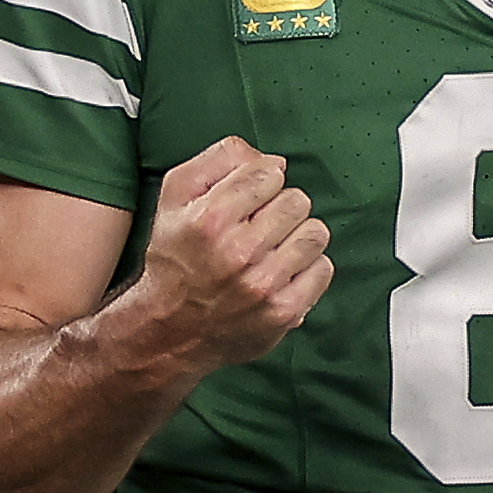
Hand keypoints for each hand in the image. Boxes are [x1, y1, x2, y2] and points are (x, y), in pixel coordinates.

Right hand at [125, 137, 333, 372]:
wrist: (170, 331)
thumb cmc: (175, 258)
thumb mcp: (175, 198)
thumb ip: (219, 161)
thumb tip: (275, 161)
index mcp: (208, 219)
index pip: (269, 172)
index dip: (261, 181)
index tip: (249, 199)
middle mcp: (237, 253)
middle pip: (297, 200)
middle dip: (280, 208)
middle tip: (260, 226)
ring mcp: (263, 285)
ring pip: (315, 232)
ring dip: (298, 236)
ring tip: (274, 248)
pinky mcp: (282, 312)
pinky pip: (323, 269)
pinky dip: (308, 268)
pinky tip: (284, 272)